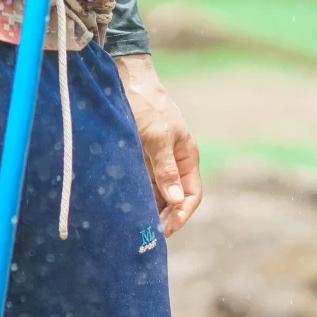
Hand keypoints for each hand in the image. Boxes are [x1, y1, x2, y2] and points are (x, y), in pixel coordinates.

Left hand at [116, 55, 200, 235]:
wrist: (126, 82)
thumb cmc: (146, 106)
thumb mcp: (157, 137)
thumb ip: (166, 169)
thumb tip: (175, 201)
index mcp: (186, 156)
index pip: (191, 194)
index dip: (182, 214)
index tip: (166, 230)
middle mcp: (173, 162)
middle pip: (174, 199)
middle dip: (165, 218)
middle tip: (148, 235)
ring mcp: (155, 162)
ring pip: (157, 195)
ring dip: (150, 210)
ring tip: (136, 227)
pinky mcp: (138, 160)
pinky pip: (142, 186)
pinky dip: (138, 199)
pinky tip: (127, 209)